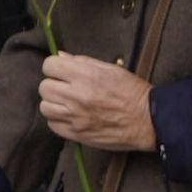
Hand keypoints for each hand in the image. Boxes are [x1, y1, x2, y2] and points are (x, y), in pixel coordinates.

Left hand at [39, 53, 157, 150]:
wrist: (147, 120)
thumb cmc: (133, 92)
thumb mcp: (111, 69)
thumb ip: (83, 62)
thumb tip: (61, 57)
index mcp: (86, 76)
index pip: (50, 66)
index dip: (55, 66)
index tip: (62, 70)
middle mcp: (76, 97)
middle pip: (44, 87)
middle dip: (54, 83)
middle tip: (66, 86)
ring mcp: (75, 118)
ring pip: (45, 107)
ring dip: (54, 102)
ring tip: (67, 102)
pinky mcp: (76, 134)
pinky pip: (52, 125)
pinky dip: (57, 119)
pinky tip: (70, 115)